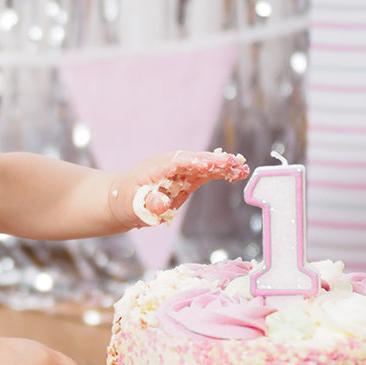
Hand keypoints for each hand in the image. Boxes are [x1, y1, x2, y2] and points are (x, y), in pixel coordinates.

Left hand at [108, 149, 247, 229]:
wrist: (122, 200)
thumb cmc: (126, 202)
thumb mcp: (133, 205)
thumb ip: (147, 204)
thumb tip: (160, 205)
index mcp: (155, 167)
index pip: (177, 161)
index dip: (194, 161)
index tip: (209, 164)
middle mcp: (170, 164)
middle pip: (195, 159)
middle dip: (214, 161)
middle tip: (234, 163)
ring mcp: (179, 170)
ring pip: (204, 164)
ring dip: (223, 166)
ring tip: (242, 168)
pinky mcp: (187, 178)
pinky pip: (206, 173)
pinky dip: (221, 173)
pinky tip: (238, 172)